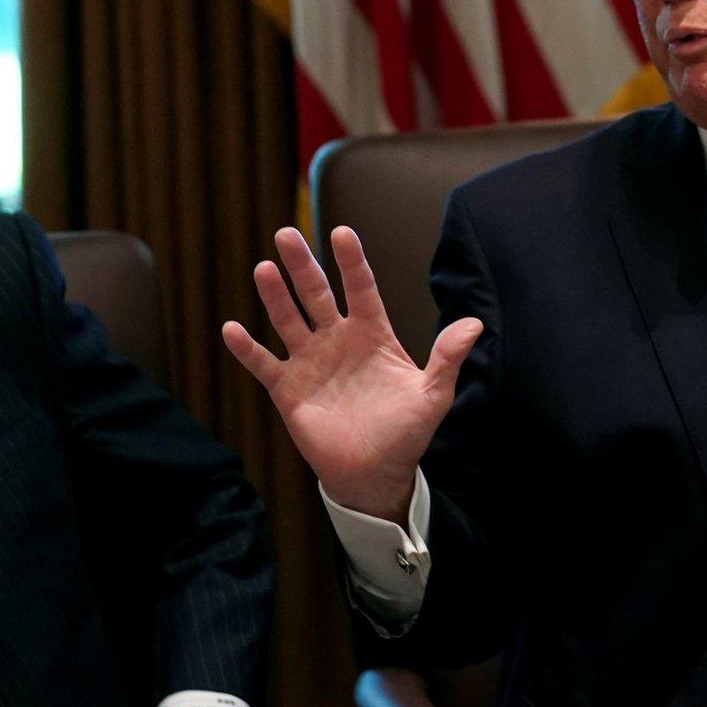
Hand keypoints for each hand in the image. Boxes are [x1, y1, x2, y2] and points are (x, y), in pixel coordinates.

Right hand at [223, 227, 481, 523]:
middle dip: (303, 266)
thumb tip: (475, 324)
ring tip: (263, 269)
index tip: (342, 233)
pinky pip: (263, 363)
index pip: (361, 289)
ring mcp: (310, 362)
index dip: (352, 262)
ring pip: (288, 320)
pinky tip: (232, 328)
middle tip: (286, 234)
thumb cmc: (407, 432)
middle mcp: (338, 340)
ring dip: (275, 296)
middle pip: (317, 294)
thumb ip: (447, 358)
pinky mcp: (288, 389)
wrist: (375, 473)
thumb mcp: (433, 394)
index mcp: (373, 334)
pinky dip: (246, 348)